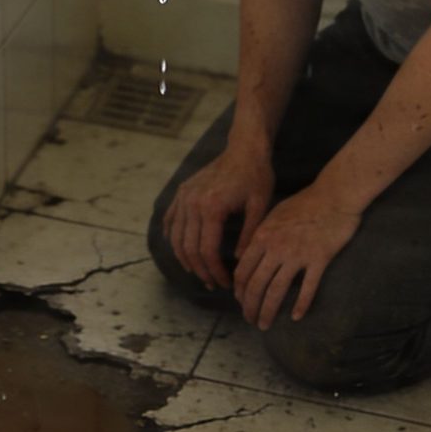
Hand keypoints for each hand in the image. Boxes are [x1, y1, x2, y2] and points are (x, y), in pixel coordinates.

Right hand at [162, 143, 275, 290]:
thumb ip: (248, 235)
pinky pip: (171, 221)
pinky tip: (183, 251)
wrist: (244, 148)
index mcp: (211, 207)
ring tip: (200, 272)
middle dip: (201, 271)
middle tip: (214, 283)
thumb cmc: (256, 176)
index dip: (215, 271)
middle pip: (189, 248)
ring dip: (186, 259)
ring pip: (176, 238)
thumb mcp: (260, 206)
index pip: (207, 250)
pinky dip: (173, 239)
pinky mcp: (181, 192)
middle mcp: (192, 203)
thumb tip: (238, 261)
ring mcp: (183, 197)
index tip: (226, 283)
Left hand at [233, 185, 362, 329]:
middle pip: (256, 285)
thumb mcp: (274, 215)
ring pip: (276, 291)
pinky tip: (296, 317)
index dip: (239, 290)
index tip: (241, 302)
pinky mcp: (319, 259)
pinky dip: (301, 305)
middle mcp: (276, 248)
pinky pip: (307, 288)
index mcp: (263, 237)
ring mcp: (298, 255)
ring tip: (264, 324)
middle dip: (249, 306)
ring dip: (268, 311)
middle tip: (250, 320)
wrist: (335, 194)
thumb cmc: (305, 202)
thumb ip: (261, 236)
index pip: (243, 270)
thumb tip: (248, 255)